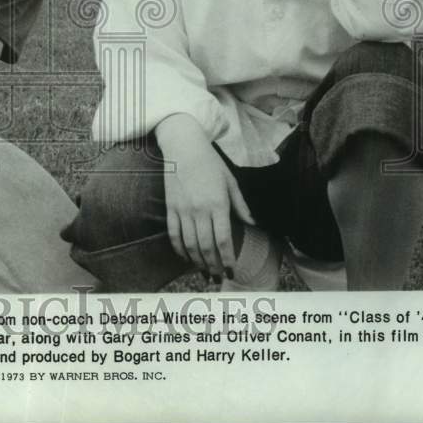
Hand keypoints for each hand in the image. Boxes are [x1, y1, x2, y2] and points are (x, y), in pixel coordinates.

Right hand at [156, 114, 254, 278]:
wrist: (183, 145)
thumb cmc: (210, 161)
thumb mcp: (230, 181)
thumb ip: (241, 204)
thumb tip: (252, 223)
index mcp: (218, 203)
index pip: (223, 240)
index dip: (227, 259)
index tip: (231, 271)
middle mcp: (200, 209)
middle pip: (206, 247)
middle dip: (213, 266)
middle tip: (219, 277)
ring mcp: (183, 209)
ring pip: (190, 244)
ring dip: (198, 262)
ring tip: (205, 272)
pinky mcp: (170, 207)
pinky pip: (174, 234)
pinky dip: (180, 249)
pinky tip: (186, 257)